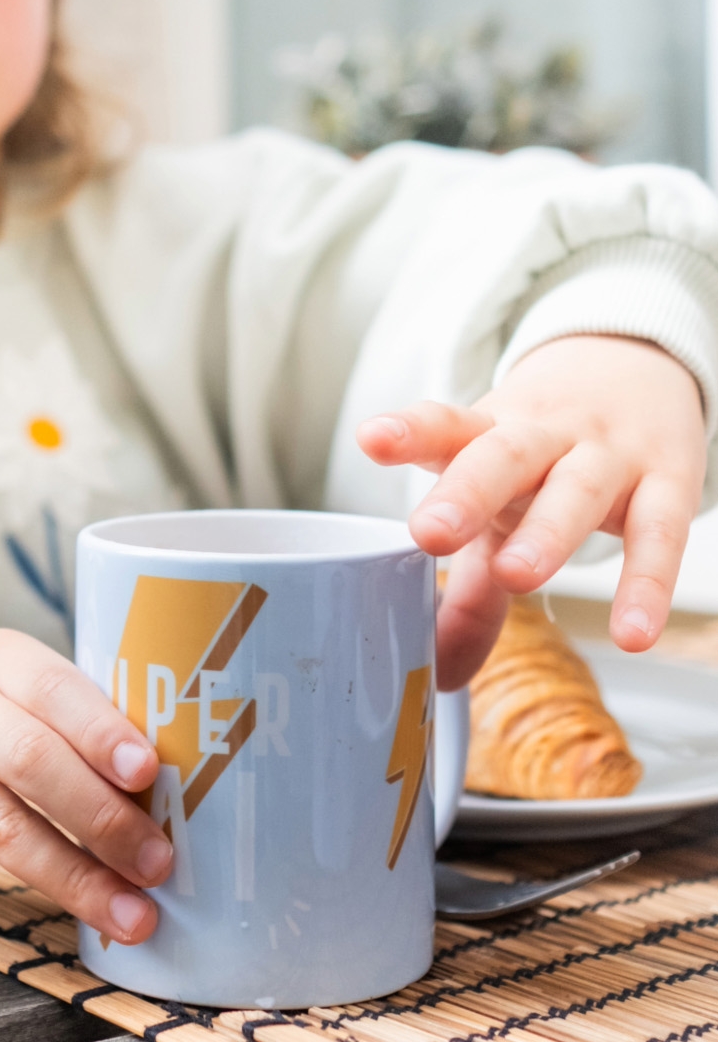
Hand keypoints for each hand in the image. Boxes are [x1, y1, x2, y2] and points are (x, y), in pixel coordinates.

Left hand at [357, 334, 706, 690]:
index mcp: (485, 433)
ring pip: (576, 489)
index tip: (374, 440)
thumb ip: (468, 589)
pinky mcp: (668, 480)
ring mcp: (606, 455)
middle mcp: (542, 436)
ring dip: (545, 533)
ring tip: (515, 576)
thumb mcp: (499, 503)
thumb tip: (437, 673)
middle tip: (432, 533)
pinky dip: (647, 584)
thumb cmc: (543, 454)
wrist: (638, 368)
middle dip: (467, 494)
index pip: (444, 426)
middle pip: (503, 456)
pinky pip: (660, 533)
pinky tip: (631, 633)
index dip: (409, 433)